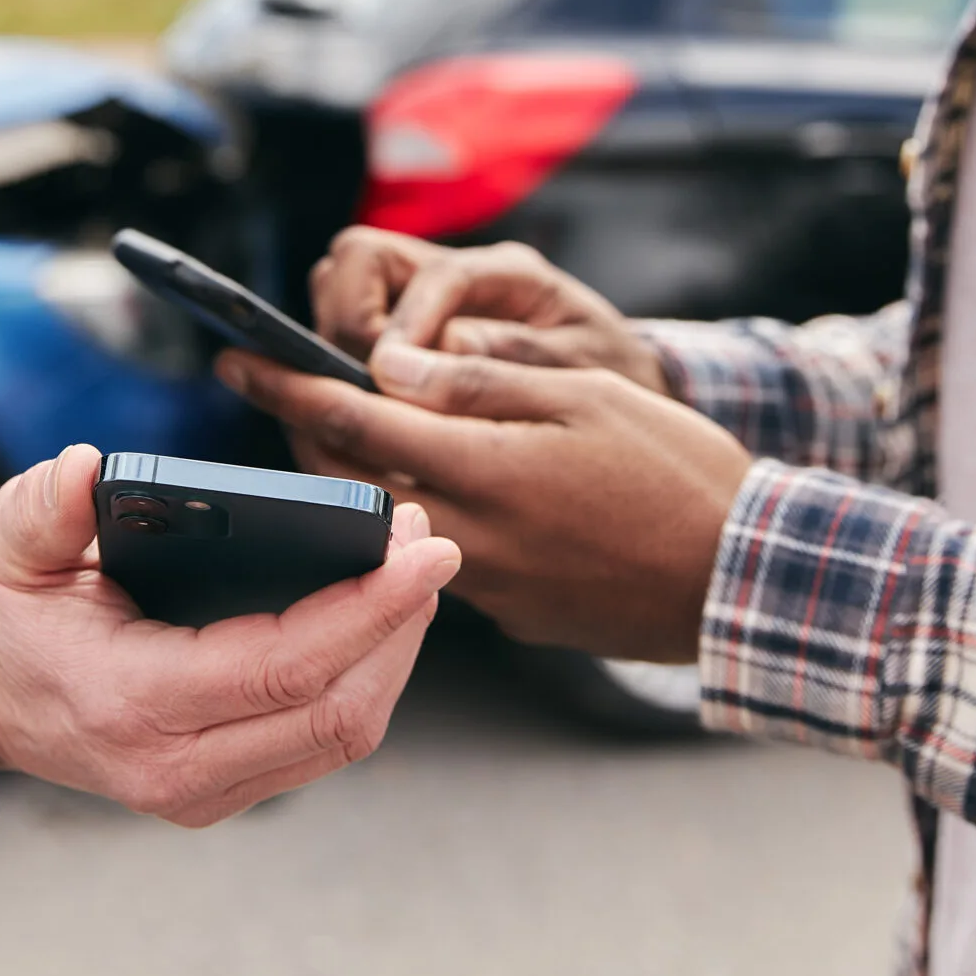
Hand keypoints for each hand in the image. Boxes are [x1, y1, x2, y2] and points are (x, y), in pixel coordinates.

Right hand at [0, 445, 459, 827]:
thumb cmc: (7, 614)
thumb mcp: (11, 547)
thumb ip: (43, 507)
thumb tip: (80, 469)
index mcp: (131, 703)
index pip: (284, 668)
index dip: (369, 611)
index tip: (426, 553)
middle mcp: (175, 767)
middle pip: (338, 711)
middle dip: (401, 625)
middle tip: (429, 545)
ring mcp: (203, 789)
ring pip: (343, 735)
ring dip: (394, 654)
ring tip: (413, 574)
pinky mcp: (223, 789)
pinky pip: (322, 742)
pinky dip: (366, 681)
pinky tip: (380, 623)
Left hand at [220, 343, 751, 663]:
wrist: (742, 579)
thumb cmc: (674, 469)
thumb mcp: (584, 395)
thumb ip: (477, 380)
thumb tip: (385, 362)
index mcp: (481, 469)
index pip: (349, 421)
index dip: (282, 386)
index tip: (233, 359)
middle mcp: (465, 538)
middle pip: (347, 484)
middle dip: (305, 434)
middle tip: (287, 390)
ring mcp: (484, 587)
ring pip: (390, 523)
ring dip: (364, 478)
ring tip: (368, 427)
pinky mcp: (509, 616)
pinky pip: (440, 558)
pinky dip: (424, 515)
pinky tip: (453, 486)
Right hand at [307, 228, 670, 395]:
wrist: (622, 399)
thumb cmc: (610, 385)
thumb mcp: (580, 371)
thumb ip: (511, 359)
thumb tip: (437, 354)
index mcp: (507, 274)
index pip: (430, 274)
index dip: (400, 325)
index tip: (385, 378)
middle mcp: (455, 276)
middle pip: (357, 259)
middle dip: (347, 323)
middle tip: (366, 389)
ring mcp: (422, 303)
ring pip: (338, 288)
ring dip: (336, 342)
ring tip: (358, 403)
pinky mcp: (403, 336)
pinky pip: (346, 331)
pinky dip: (340, 366)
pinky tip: (362, 415)